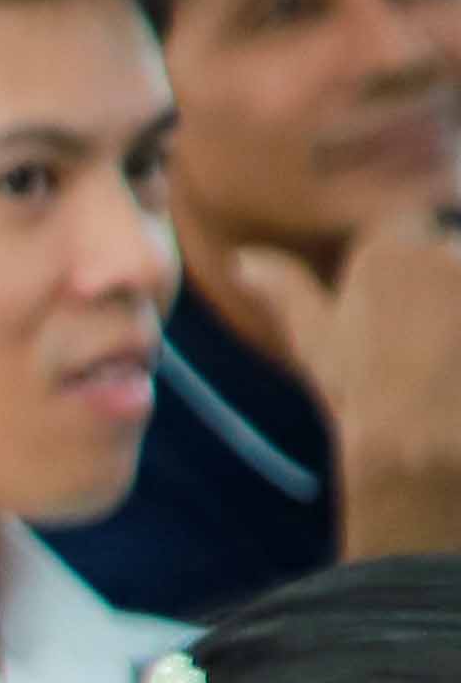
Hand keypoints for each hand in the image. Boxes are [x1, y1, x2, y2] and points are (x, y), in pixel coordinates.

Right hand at [235, 215, 460, 559]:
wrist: (421, 454)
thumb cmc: (363, 401)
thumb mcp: (317, 345)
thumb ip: (285, 292)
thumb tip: (243, 261)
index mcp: (387, 250)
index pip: (412, 228)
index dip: (412, 272)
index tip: (406, 320)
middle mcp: (443, 246)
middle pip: (454, 248)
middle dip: (446, 287)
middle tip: (435, 346)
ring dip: (457, 308)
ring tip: (446, 359)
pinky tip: (456, 364)